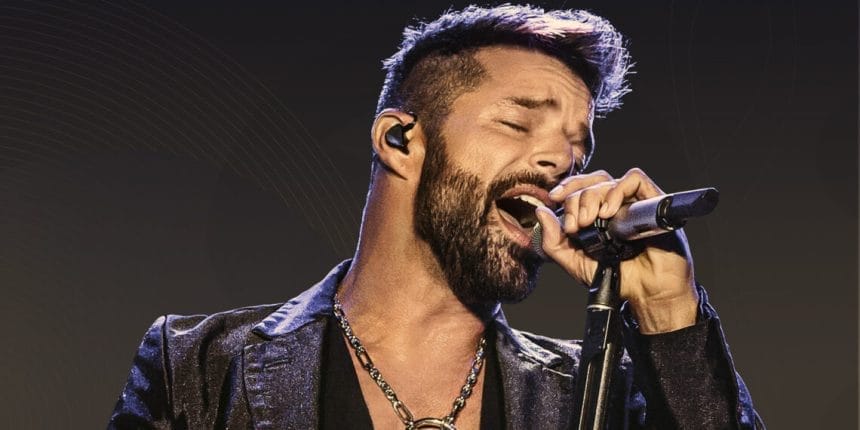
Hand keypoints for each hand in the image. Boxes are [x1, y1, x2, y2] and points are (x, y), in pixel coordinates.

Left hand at [534, 168, 698, 333]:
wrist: (647, 294)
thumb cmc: (617, 278)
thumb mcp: (575, 263)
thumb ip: (553, 241)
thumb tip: (540, 212)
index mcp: (597, 213)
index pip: (579, 188)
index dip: (565, 193)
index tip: (558, 210)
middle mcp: (615, 205)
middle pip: (591, 182)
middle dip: (576, 199)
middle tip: (576, 225)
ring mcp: (634, 203)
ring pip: (608, 180)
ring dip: (592, 196)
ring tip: (590, 220)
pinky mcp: (653, 204)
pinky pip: (636, 180)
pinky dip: (618, 190)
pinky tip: (610, 212)